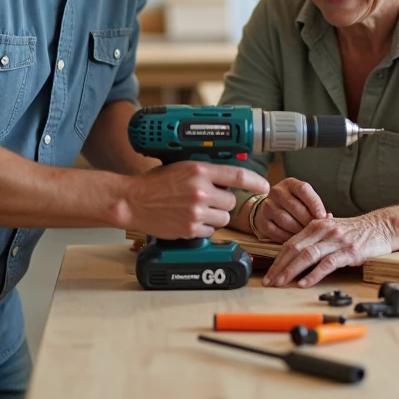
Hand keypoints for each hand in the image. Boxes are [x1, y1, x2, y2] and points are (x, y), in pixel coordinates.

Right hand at [123, 161, 268, 239]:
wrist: (133, 201)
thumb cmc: (155, 183)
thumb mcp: (181, 167)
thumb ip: (204, 172)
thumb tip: (228, 177)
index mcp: (200, 170)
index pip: (238, 175)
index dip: (256, 181)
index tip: (266, 186)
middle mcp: (201, 190)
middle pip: (232, 202)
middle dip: (223, 203)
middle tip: (206, 200)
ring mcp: (196, 211)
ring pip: (224, 219)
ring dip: (215, 217)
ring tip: (196, 210)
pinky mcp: (190, 229)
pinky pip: (211, 232)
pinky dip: (203, 229)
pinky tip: (188, 220)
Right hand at [252, 178, 328, 242]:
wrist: (268, 209)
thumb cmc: (293, 205)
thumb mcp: (304, 200)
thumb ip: (315, 207)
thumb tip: (328, 218)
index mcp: (290, 184)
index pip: (303, 190)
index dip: (315, 203)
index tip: (323, 216)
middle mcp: (277, 192)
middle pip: (294, 206)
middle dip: (307, 220)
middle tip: (316, 230)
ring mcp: (267, 206)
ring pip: (285, 219)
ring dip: (298, 230)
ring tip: (306, 235)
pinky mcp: (261, 220)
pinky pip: (275, 231)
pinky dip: (287, 237)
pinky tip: (294, 239)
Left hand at [263, 211, 398, 288]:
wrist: (381, 227)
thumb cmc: (355, 231)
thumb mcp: (331, 229)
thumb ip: (313, 238)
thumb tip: (294, 253)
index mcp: (315, 225)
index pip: (290, 243)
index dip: (277, 259)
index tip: (269, 273)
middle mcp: (323, 231)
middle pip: (295, 249)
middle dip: (280, 267)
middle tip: (270, 281)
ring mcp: (336, 240)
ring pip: (307, 255)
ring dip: (292, 271)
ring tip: (281, 283)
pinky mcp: (349, 251)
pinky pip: (327, 264)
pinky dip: (314, 274)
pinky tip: (305, 283)